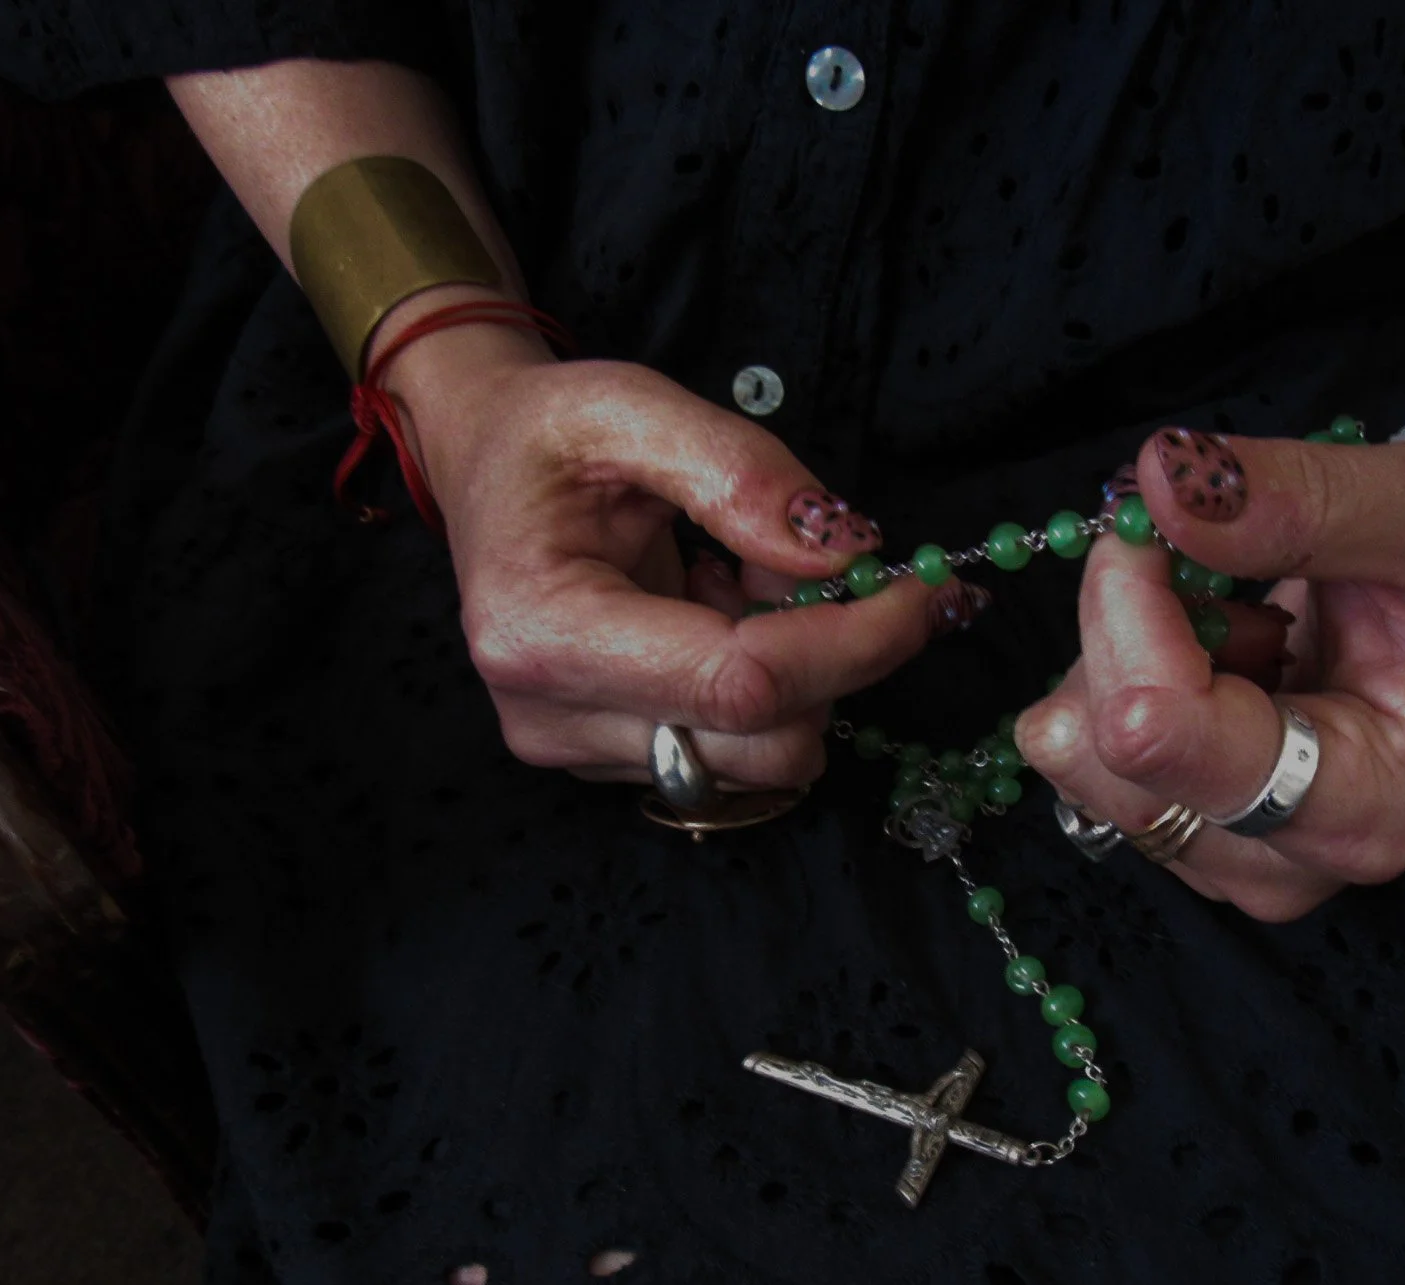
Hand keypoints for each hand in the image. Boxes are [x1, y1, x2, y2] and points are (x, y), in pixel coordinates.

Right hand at [385, 318, 980, 785]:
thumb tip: (843, 554)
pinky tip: (713, 617)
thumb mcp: (631, 404)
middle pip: (765, 743)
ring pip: (765, 757)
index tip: (922, 591)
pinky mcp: (615, 760)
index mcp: (542, 631)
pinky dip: (764, 689)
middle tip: (813, 565)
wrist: (483, 468)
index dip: (854, 644)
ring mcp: (580, 750)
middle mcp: (553, 717)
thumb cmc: (546, 434)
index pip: (740, 683)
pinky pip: (740, 751)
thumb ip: (740, 473)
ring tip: (737, 578)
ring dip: (795, 671)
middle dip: (828, 658)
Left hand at [1016, 425, 1404, 921]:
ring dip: (1122, 642)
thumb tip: (1161, 484)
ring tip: (1239, 610)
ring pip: (1077, 746)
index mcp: (1366, 805)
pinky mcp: (1177, 824)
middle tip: (1195, 535)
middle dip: (1123, 619)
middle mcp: (1285, 862)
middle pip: (1107, 750)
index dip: (1131, 621)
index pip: (1169, 745)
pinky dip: (1121, 663)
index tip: (1151, 522)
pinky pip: (1079, 740)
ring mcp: (1222, 855)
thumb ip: (1299, 498)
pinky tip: (1216, 645)